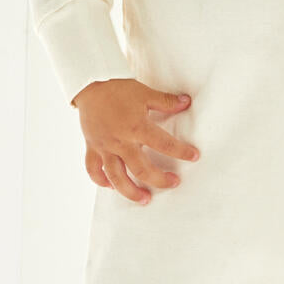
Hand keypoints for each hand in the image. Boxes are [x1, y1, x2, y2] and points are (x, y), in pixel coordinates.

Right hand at [73, 78, 199, 203]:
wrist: (90, 83)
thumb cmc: (118, 88)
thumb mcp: (145, 93)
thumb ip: (166, 102)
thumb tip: (186, 102)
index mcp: (137, 128)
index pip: (164, 144)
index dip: (181, 152)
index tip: (194, 157)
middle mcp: (121, 141)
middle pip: (141, 169)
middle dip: (159, 180)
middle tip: (173, 183)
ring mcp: (105, 147)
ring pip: (116, 177)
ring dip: (130, 191)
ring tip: (145, 199)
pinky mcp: (92, 147)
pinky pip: (94, 170)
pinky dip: (101, 181)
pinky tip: (112, 188)